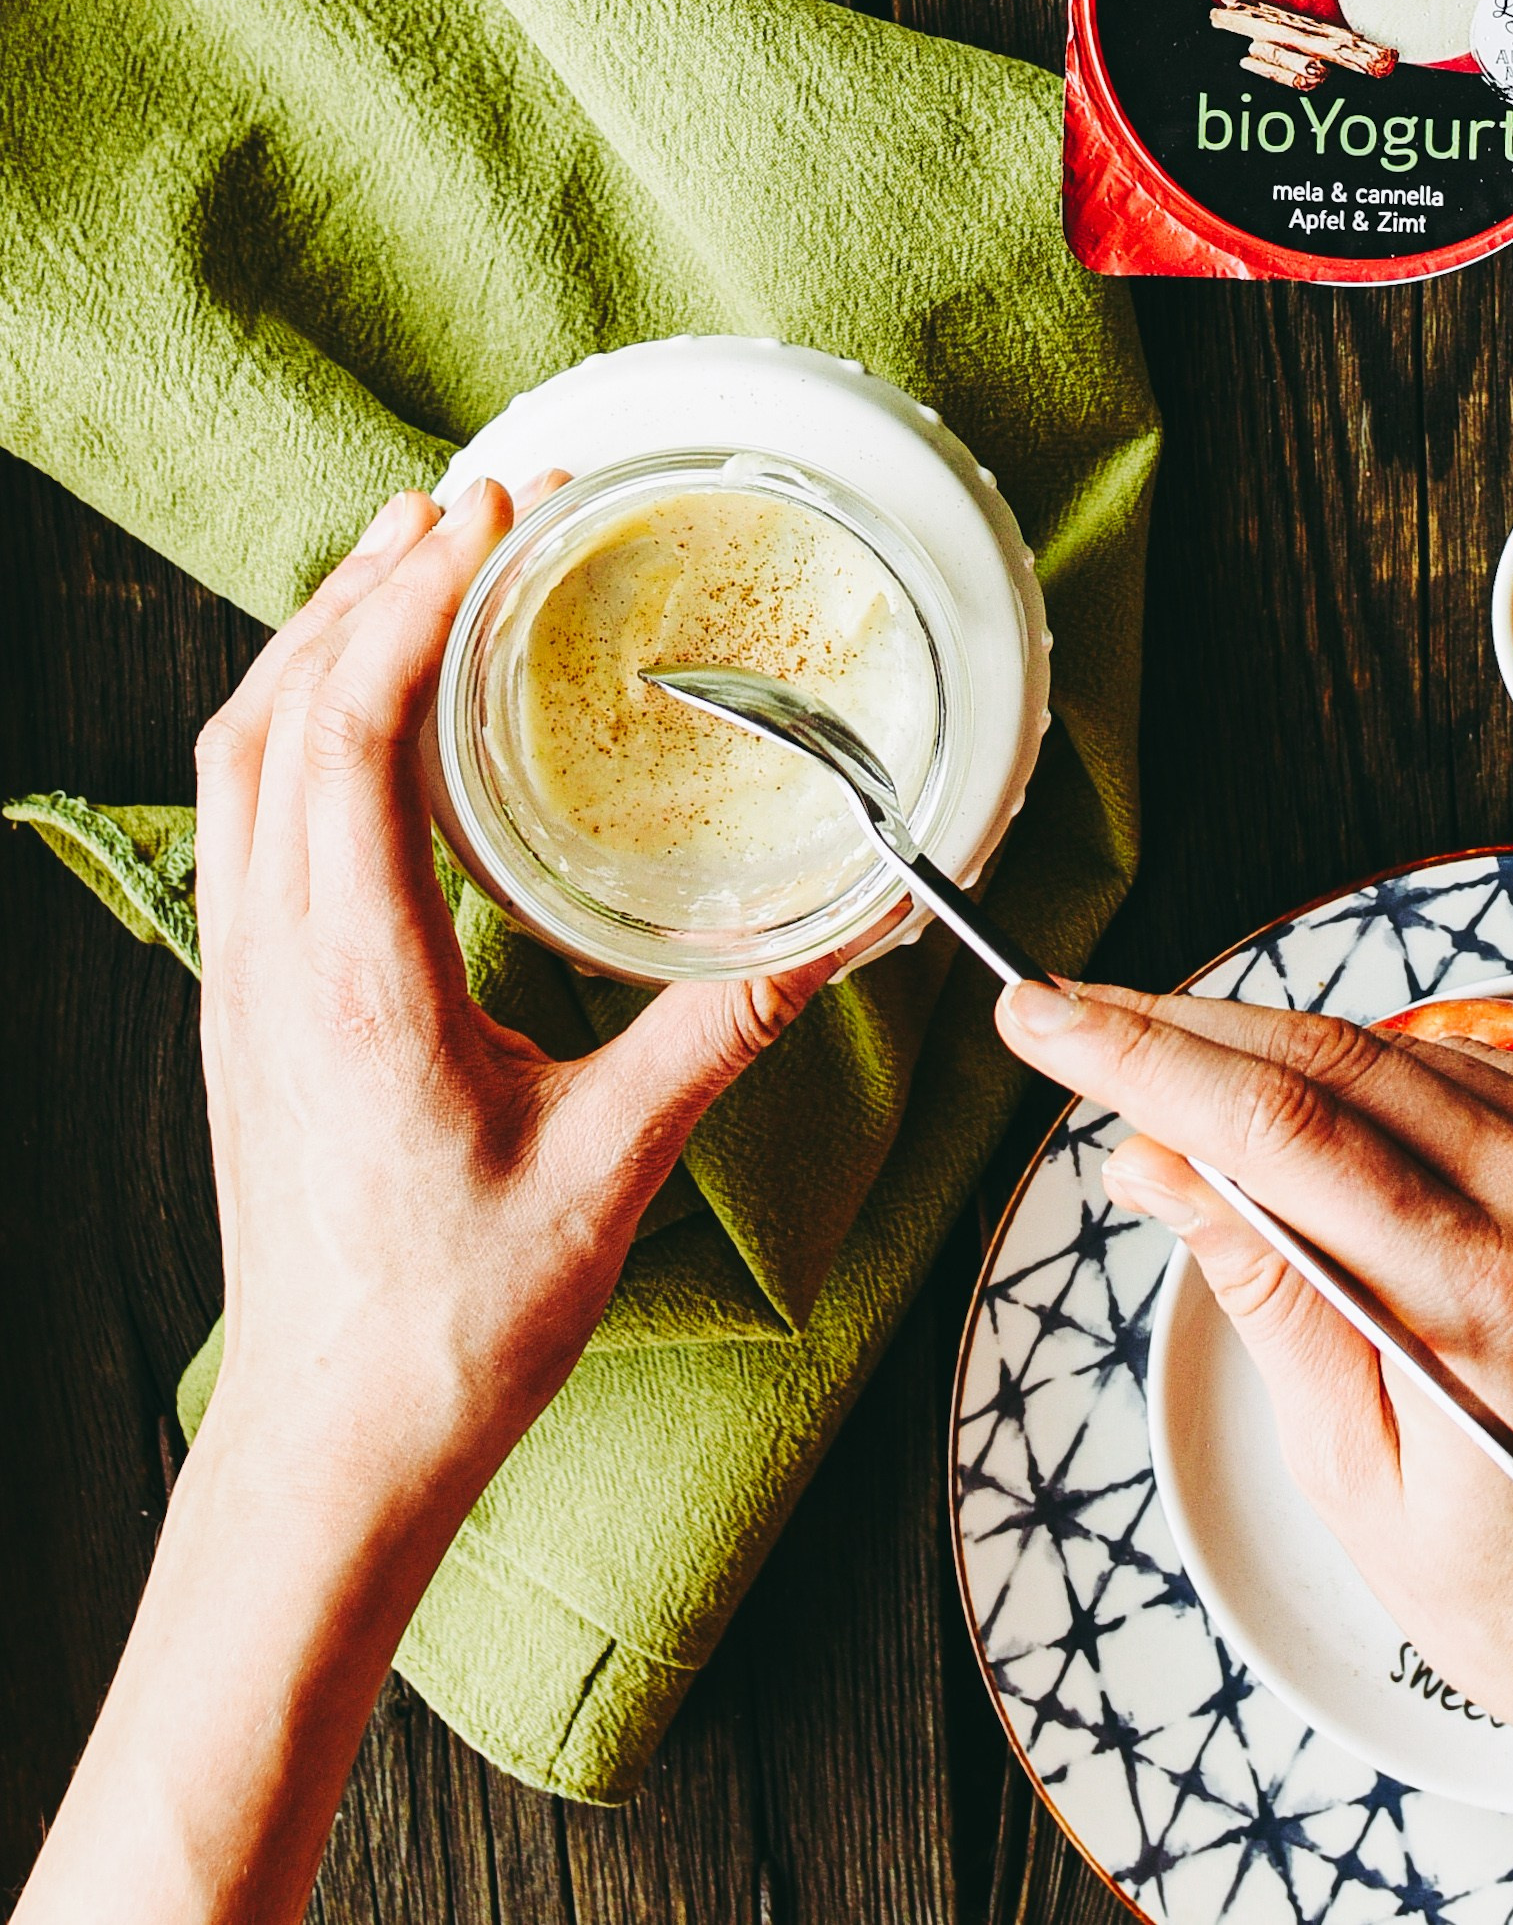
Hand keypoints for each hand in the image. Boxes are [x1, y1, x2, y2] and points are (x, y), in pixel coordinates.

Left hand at [19, 479, 848, 1924]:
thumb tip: (834, 931)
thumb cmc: (452, 1326)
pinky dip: (301, 720)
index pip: (346, 736)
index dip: (410, 606)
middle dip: (364, 587)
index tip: (485, 515)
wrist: (328, 1446)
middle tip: (465, 504)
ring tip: (411, 565)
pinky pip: (245, 815)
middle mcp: (274, 959)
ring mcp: (243, 982)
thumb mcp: (612, 1168)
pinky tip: (373, 715)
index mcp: (351, 979)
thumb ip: (716, 1032)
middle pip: (274, 714)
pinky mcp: (247, 1009)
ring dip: (317, 643)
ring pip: (241, 758)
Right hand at [999, 980, 1512, 1924]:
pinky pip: (1475, 1074)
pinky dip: (1375, 1072)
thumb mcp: (1355, 1474)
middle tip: (1069, 1014)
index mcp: (1492, 1293)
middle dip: (1183, 1029)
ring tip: (1158, 1057)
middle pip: (1331, 1057)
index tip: (1044, 1016)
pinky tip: (1298, 1092)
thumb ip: (1266, 1287)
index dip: (1142, 1057)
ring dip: (1270, 1045)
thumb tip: (1154, 1158)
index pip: (1278, 1122)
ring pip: (1398, 1052)